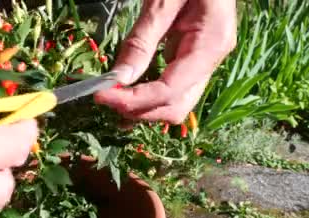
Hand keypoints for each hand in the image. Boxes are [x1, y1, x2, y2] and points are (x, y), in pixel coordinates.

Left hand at [95, 0, 236, 123]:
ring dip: (143, 110)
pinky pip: (171, 88)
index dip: (135, 101)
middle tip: (104, 99)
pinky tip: (125, 96)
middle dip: (139, 111)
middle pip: (176, 107)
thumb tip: (119, 78)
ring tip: (110, 102)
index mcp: (211, 44)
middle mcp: (211, 60)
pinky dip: (147, 97)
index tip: (102, 96)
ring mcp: (204, 61)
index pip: (170, 91)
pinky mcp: (192, 58)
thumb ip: (142, 40)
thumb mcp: (163, 0)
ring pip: (175, 103)